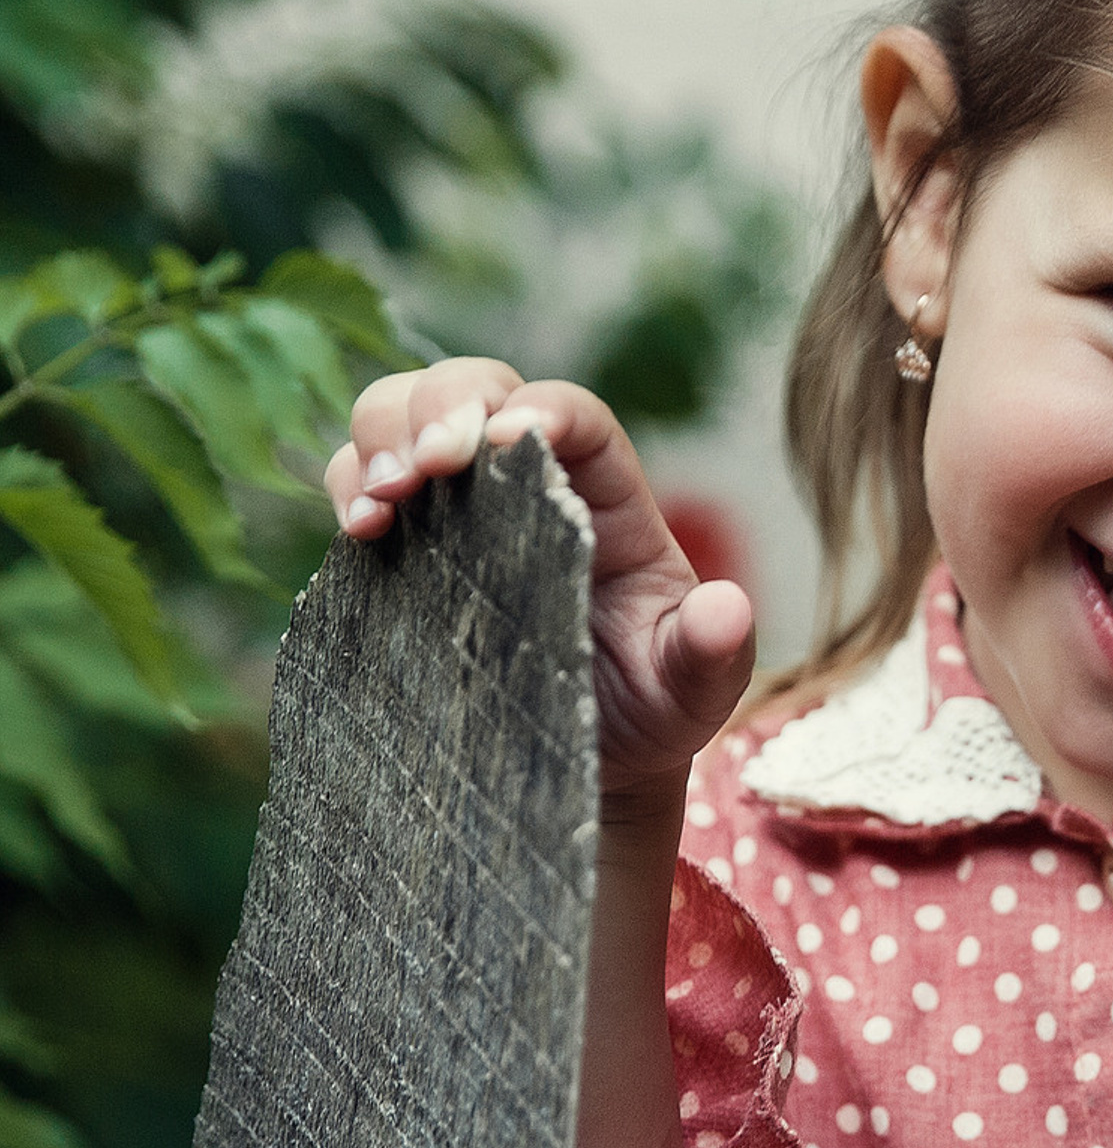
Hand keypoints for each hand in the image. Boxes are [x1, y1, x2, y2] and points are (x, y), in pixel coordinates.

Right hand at [326, 359, 756, 815]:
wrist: (583, 761)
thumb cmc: (649, 708)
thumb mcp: (694, 690)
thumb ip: (711, 652)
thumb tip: (727, 611)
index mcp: (610, 501)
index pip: (580, 420)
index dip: (544, 410)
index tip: (509, 436)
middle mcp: (531, 484)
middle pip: (480, 386)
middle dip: (443, 404)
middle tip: (429, 464)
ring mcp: (461, 507)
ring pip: (406, 414)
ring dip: (382, 438)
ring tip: (383, 501)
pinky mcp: (405, 544)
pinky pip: (361, 480)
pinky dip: (349, 487)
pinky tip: (359, 528)